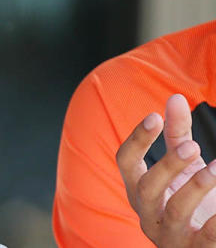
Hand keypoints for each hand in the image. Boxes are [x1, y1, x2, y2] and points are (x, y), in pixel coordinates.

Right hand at [117, 94, 215, 245]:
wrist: (204, 244)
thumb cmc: (193, 202)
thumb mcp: (184, 167)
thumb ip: (176, 135)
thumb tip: (175, 98)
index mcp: (139, 189)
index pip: (125, 162)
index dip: (137, 140)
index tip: (154, 116)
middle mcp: (147, 213)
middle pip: (147, 187)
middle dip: (168, 165)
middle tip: (193, 144)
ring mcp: (169, 235)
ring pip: (175, 210)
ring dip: (196, 186)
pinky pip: (206, 237)